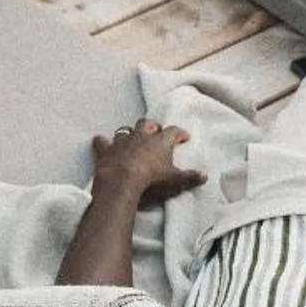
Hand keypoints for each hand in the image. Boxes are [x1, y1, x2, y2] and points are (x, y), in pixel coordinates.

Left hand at [90, 120, 206, 207]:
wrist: (121, 182)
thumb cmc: (152, 180)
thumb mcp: (176, 181)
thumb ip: (190, 177)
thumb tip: (204, 175)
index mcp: (161, 141)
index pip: (173, 132)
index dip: (179, 133)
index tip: (184, 136)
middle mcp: (141, 136)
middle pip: (147, 124)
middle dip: (152, 126)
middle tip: (156, 131)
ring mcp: (122, 142)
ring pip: (126, 130)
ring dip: (130, 133)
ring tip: (132, 137)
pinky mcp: (106, 150)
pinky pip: (102, 142)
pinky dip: (102, 142)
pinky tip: (101, 141)